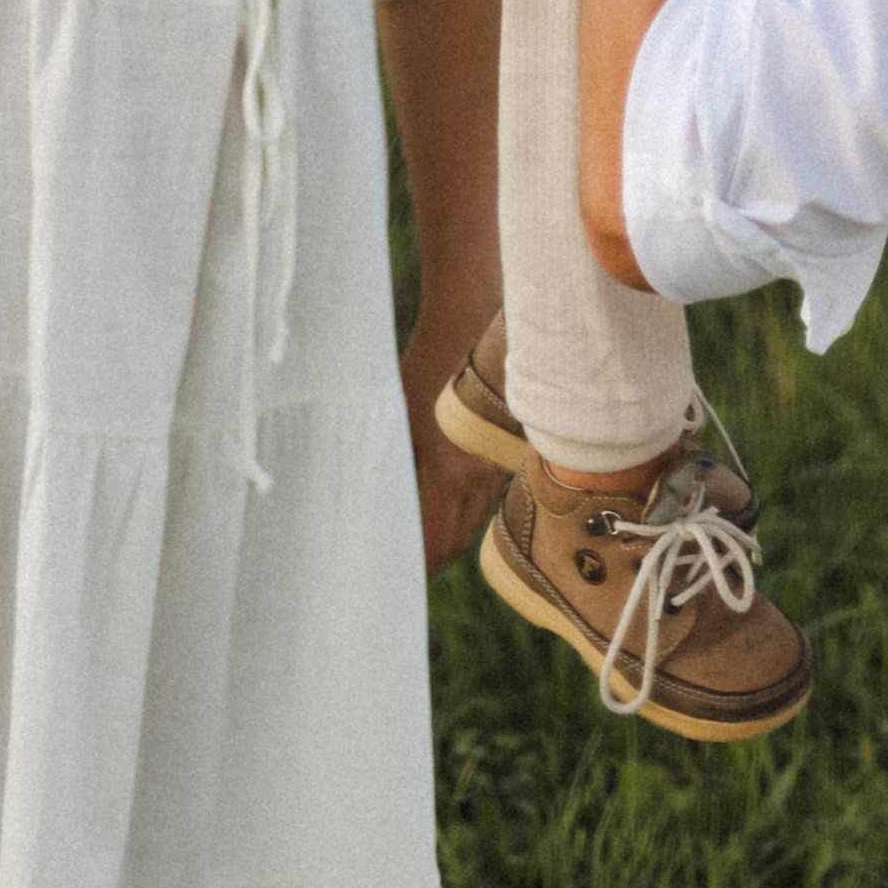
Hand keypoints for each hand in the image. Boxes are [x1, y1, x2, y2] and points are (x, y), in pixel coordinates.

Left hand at [400, 331, 501, 573]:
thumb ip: (392, 467)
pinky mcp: (510, 443)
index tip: (394, 578)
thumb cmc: (425, 361)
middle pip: (459, 539)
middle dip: (432, 556)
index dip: (414, 568)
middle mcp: (484, 476)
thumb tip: (376, 509)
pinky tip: (445, 496)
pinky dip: (466, 504)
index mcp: (452, 475)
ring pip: (476, 515)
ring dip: (450, 530)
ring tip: (420, 535)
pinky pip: (488, 490)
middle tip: (402, 564)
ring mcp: (502, 460)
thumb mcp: (395, 418)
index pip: (435, 545)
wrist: (471, 309)